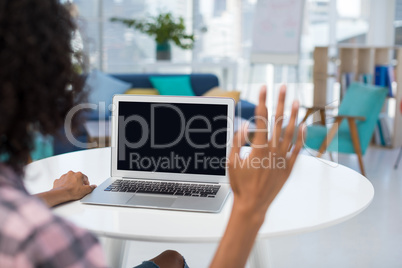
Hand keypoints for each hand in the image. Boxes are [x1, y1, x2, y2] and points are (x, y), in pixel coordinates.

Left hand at [53, 171, 96, 201]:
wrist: (61, 194)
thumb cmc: (72, 191)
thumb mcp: (85, 190)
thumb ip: (91, 187)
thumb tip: (93, 186)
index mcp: (79, 174)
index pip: (85, 178)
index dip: (86, 183)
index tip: (85, 187)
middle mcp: (71, 173)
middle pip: (77, 177)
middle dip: (78, 182)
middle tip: (79, 189)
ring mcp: (64, 176)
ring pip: (69, 179)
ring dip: (71, 183)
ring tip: (72, 190)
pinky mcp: (58, 180)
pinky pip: (62, 182)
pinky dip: (64, 184)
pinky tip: (65, 189)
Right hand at [228, 85, 303, 220]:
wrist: (252, 204)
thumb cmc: (240, 185)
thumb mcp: (231, 162)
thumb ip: (237, 142)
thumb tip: (244, 126)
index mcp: (258, 148)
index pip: (261, 118)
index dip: (262, 101)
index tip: (264, 88)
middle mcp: (273, 150)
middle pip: (278, 120)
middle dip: (280, 101)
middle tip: (283, 87)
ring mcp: (283, 158)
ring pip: (290, 132)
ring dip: (293, 115)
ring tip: (296, 101)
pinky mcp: (288, 167)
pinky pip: (297, 149)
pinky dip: (301, 136)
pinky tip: (303, 126)